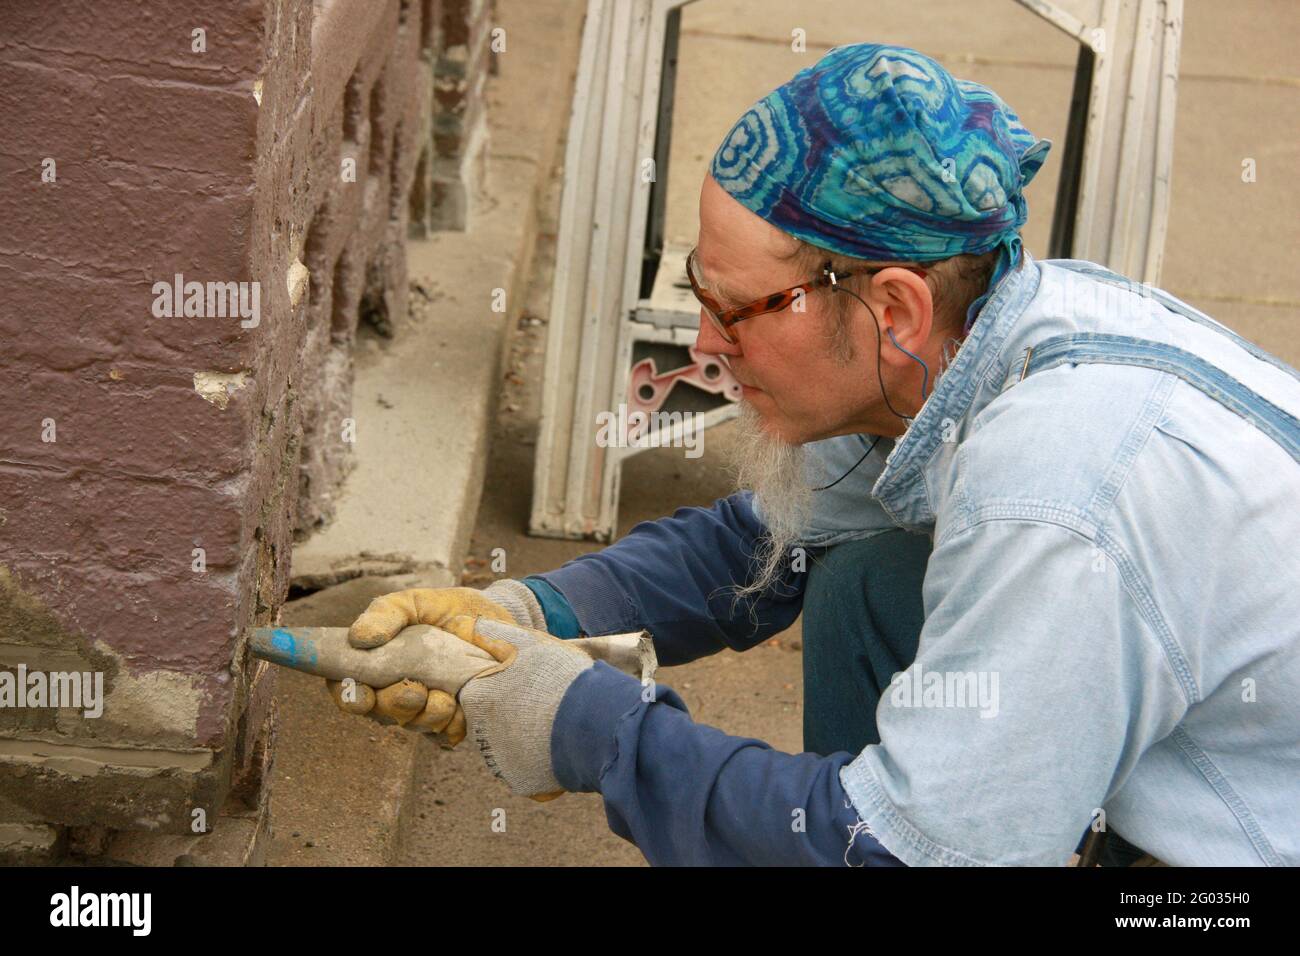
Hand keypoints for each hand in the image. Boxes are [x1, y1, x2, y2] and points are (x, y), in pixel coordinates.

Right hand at [328, 580, 543, 742]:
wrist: (502, 620)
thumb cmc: (452, 610)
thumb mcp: (418, 601)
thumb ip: (388, 613)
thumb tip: (359, 638)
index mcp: (379, 662)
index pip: (348, 689)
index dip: (350, 698)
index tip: (364, 694)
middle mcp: (397, 689)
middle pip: (380, 713)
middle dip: (396, 705)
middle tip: (417, 691)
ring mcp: (426, 708)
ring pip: (414, 727)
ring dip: (428, 715)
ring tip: (448, 696)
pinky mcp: (455, 720)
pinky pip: (445, 737)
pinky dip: (453, 725)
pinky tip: (464, 707)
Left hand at [456, 617, 597, 800]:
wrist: (595, 721)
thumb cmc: (560, 677)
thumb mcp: (527, 643)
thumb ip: (493, 634)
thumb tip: (466, 624)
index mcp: (477, 699)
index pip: (478, 694)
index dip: (503, 687)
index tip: (525, 685)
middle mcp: (479, 735)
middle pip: (491, 722)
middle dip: (512, 714)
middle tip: (543, 703)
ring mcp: (500, 763)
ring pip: (508, 747)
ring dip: (525, 738)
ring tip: (554, 724)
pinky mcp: (521, 782)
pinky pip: (526, 771)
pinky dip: (540, 761)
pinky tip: (558, 746)